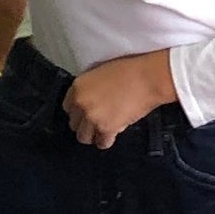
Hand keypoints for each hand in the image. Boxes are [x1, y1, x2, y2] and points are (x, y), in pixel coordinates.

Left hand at [65, 50, 182, 145]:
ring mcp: (92, 117)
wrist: (147, 78)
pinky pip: (102, 143)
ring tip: (104, 131)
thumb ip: (89, 88)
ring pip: (83, 137)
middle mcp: (81, 103)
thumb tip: (89, 101)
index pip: (67, 107)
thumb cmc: (129, 70)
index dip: (78, 111)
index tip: (86, 112)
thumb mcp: (100, 73)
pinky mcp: (107, 128)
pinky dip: (107, 140)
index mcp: (78, 87)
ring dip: (93, 135)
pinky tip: (113, 134)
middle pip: (73, 124)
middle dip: (84, 124)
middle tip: (97, 121)